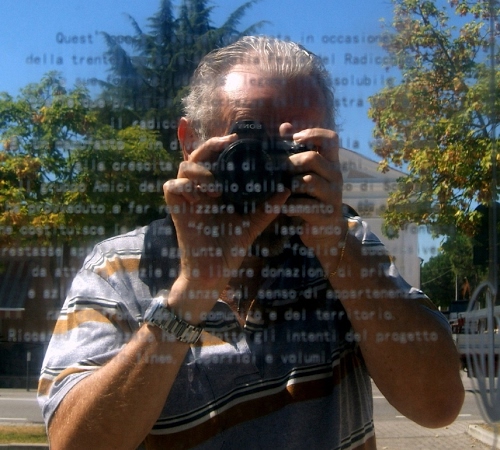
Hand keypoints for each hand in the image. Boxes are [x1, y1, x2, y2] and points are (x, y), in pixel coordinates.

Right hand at [164, 133, 289, 295]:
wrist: (215, 270)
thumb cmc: (231, 245)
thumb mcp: (253, 222)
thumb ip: (268, 206)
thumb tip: (287, 189)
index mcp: (216, 187)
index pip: (214, 158)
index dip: (220, 143)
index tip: (238, 136)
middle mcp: (200, 188)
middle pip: (197, 155)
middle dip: (210, 145)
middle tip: (228, 144)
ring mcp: (187, 198)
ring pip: (183, 167)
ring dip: (201, 171)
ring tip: (217, 188)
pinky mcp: (176, 209)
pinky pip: (171, 186)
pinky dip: (186, 187)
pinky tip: (203, 198)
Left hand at [279, 123, 346, 250]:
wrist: (324, 232)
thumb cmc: (310, 197)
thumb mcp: (305, 173)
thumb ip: (295, 151)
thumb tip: (285, 126)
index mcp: (331, 163)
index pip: (331, 139)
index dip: (313, 134)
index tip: (295, 139)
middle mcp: (335, 177)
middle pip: (313, 158)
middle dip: (291, 163)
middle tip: (278, 171)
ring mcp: (333, 196)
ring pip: (308, 182)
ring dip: (289, 185)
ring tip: (280, 190)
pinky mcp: (325, 215)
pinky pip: (303, 206)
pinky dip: (289, 205)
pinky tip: (283, 207)